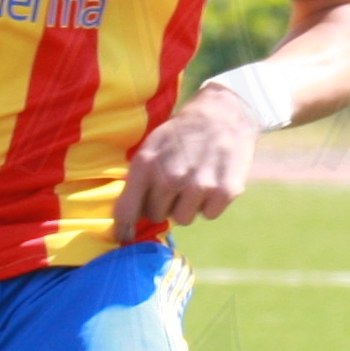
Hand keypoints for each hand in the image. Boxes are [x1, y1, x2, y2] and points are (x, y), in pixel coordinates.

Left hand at [112, 82, 260, 242]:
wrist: (222, 114)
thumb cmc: (180, 136)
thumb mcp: (150, 148)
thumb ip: (137, 181)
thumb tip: (125, 221)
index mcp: (146, 165)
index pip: (127, 210)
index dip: (124, 228)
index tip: (125, 236)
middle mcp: (171, 177)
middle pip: (157, 216)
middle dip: (164, 204)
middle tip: (176, 182)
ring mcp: (199, 185)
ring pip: (183, 219)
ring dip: (188, 205)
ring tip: (195, 180)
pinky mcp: (225, 191)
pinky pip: (209, 214)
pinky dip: (211, 203)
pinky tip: (213, 181)